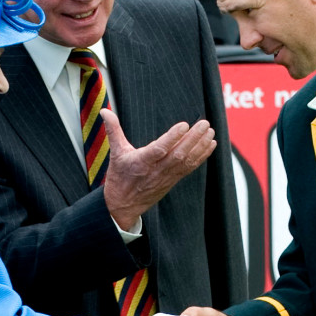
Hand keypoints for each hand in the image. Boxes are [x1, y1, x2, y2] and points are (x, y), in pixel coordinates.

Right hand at [100, 109, 215, 228]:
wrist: (123, 205)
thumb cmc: (119, 177)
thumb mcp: (115, 153)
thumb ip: (113, 130)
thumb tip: (104, 110)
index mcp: (141, 162)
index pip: (159, 149)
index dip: (172, 138)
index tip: (184, 125)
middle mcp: (156, 170)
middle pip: (178, 154)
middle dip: (193, 139)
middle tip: (204, 124)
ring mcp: (167, 176)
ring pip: (186, 161)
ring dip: (200, 146)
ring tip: (210, 131)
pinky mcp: (173, 179)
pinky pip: (190, 168)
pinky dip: (202, 156)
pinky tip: (211, 144)